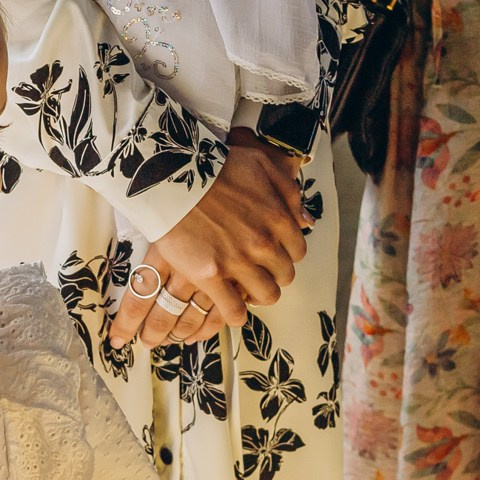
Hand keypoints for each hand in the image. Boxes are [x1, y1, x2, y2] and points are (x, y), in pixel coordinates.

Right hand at [111, 129, 306, 344]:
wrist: (173, 176)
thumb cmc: (215, 167)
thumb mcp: (262, 164)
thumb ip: (288, 191)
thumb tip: (306, 221)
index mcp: (278, 219)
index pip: (297, 252)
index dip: (285, 255)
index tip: (272, 254)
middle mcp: (263, 244)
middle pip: (284, 276)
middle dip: (273, 274)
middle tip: (258, 270)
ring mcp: (237, 262)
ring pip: (265, 296)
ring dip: (258, 295)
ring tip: (245, 290)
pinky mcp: (211, 276)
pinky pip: (234, 311)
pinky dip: (236, 315)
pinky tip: (231, 310)